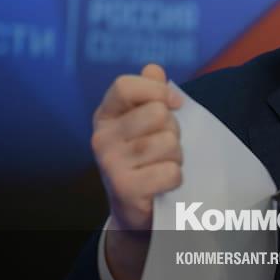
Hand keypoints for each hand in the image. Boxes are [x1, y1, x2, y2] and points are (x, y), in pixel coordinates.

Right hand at [91, 63, 183, 279]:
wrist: (137, 211)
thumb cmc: (147, 160)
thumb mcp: (146, 124)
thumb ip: (151, 94)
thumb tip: (154, 69)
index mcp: (106, 116)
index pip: (125, 86)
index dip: (156, 90)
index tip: (175, 103)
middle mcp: (101, 138)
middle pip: (157, 114)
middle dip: (173, 129)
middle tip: (166, 146)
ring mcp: (110, 164)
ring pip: (168, 143)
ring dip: (177, 155)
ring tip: (164, 165)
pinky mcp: (124, 189)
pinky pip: (170, 171)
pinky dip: (176, 178)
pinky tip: (164, 184)